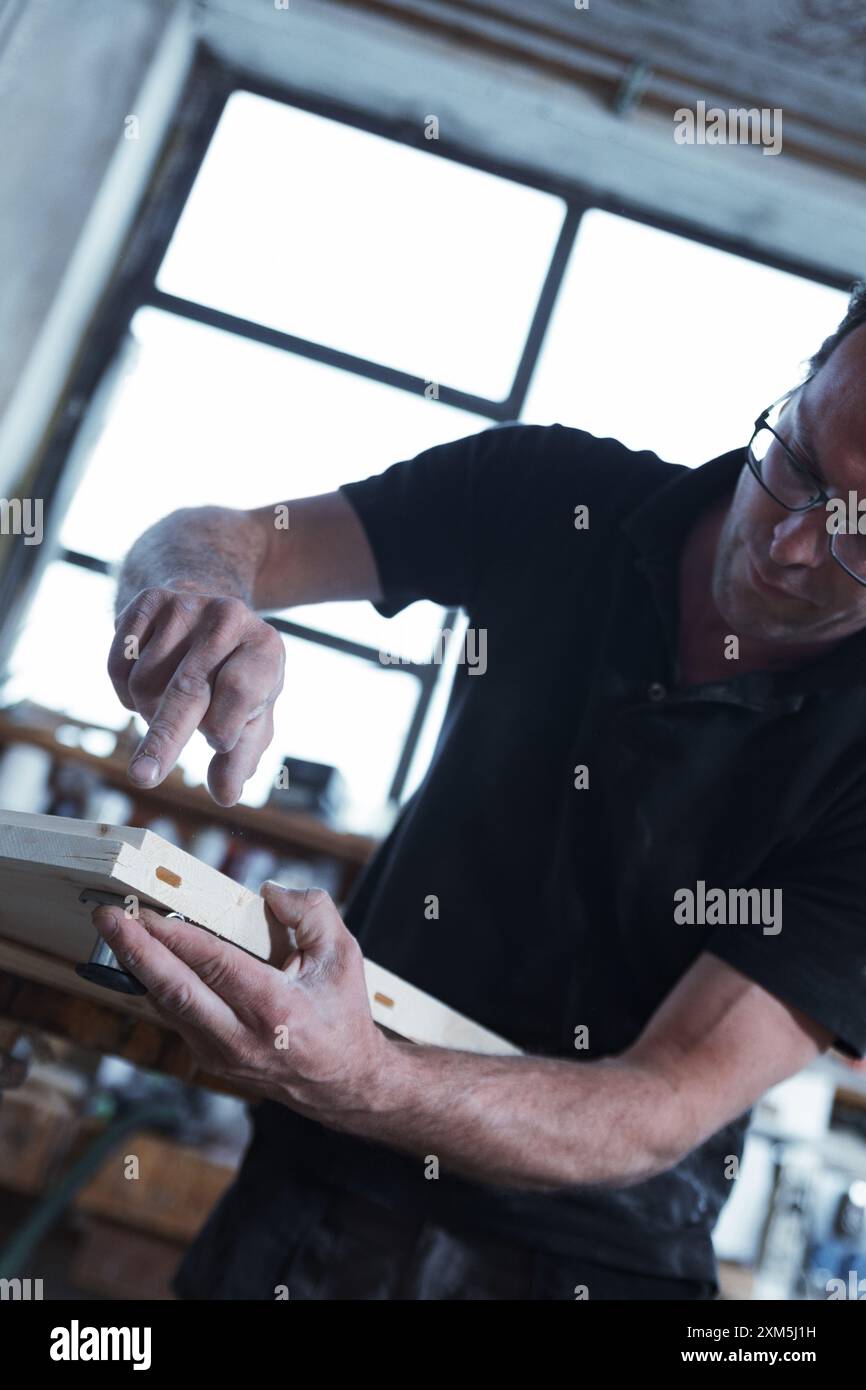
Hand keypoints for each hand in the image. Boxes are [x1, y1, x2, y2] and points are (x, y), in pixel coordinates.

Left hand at [90, 884, 389, 1118]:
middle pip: (174, 992)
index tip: (145, 910)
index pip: (213, 966)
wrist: (342, 1082)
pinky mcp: (210, 1059)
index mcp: (275, 1010)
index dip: (175, 936)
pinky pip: (176, 1015)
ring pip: (167, 1006)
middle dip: (134, 951)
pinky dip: (157, 984)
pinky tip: (143, 957)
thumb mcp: (344, 955)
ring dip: (137, 966)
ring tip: (115, 929)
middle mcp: (242, 1038)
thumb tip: (269, 890)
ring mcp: (221, 1054)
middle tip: (107, 917)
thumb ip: (311, 912)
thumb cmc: (343, 1014)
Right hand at [108, 586, 284, 804]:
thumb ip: (240, 757)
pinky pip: (119, 666)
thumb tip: (226, 795)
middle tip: (144, 778)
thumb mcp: (252, 715)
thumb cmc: (235, 675)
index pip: (240, 692)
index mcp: (265, 647)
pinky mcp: (147, 601)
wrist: (208, 610)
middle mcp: (229, 618)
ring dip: (150, 713)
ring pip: (146, 683)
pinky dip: (126, 694)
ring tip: (171, 706)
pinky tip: (147, 686)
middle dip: (164, 739)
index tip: (218, 745)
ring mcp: (186, 606)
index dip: (226, 725)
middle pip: (188, 689)